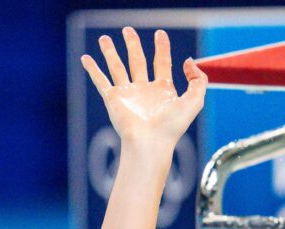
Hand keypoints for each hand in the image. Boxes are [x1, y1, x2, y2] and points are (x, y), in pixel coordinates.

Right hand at [81, 28, 205, 150]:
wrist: (150, 143)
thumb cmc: (172, 127)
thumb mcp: (195, 101)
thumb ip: (198, 80)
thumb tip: (188, 61)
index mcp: (163, 90)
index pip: (162, 63)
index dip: (162, 48)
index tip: (160, 34)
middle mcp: (144, 90)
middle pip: (137, 61)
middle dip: (132, 45)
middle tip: (128, 30)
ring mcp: (128, 95)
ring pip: (117, 67)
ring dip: (110, 52)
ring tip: (104, 38)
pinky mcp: (113, 100)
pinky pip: (101, 81)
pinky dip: (93, 70)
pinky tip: (86, 58)